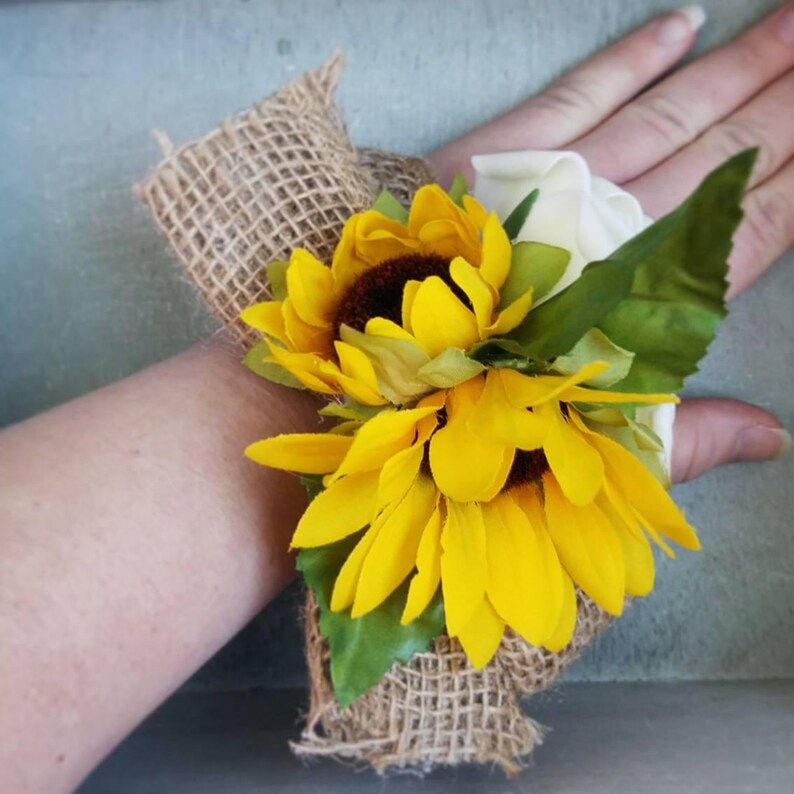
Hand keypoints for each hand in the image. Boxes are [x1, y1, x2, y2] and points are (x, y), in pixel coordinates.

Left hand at [427, 3, 793, 482]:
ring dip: (741, 64)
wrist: (378, 383)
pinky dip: (634, 58)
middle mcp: (621, 231)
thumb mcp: (598, 446)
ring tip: (793, 21)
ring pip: (673, 111)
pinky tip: (683, 24)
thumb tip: (772, 438)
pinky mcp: (500, 155)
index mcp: (653, 304)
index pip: (756, 224)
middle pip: (728, 151)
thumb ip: (687, 435)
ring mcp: (561, 184)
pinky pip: (581, 93)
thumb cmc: (486, 425)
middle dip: (786, 98)